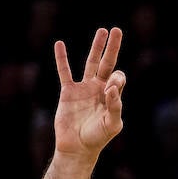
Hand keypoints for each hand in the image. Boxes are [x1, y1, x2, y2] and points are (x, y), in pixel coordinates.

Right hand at [52, 27, 125, 160]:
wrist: (76, 148)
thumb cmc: (97, 138)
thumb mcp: (112, 125)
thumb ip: (115, 106)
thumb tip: (112, 87)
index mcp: (112, 96)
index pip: (118, 78)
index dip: (116, 80)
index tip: (110, 89)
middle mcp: (99, 89)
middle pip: (107, 63)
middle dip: (112, 48)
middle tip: (116, 30)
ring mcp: (83, 89)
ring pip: (90, 63)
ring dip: (96, 47)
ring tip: (102, 31)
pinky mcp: (68, 92)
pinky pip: (64, 72)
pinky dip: (62, 59)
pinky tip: (59, 44)